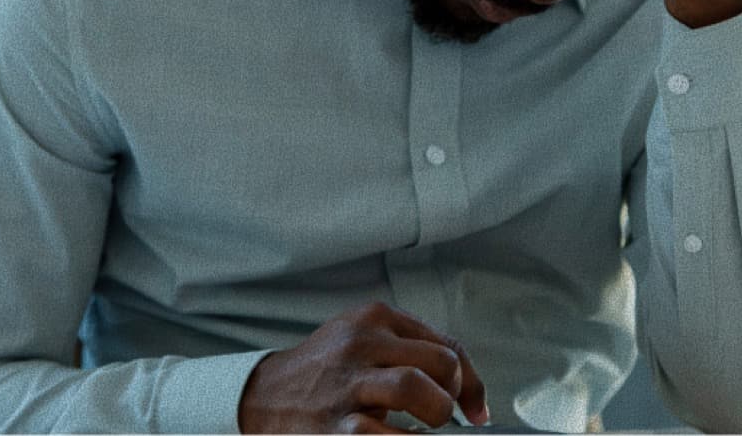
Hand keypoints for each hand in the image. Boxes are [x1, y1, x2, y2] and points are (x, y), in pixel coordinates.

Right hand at [237, 301, 488, 433]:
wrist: (264, 397)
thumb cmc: (327, 372)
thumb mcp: (364, 342)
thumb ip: (411, 351)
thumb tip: (474, 397)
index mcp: (374, 318)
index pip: (448, 345)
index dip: (472, 384)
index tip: (476, 411)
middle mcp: (361, 343)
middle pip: (441, 362)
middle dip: (453, 395)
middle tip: (441, 415)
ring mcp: (347, 384)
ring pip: (416, 389)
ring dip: (434, 415)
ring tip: (425, 428)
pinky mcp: (336, 427)